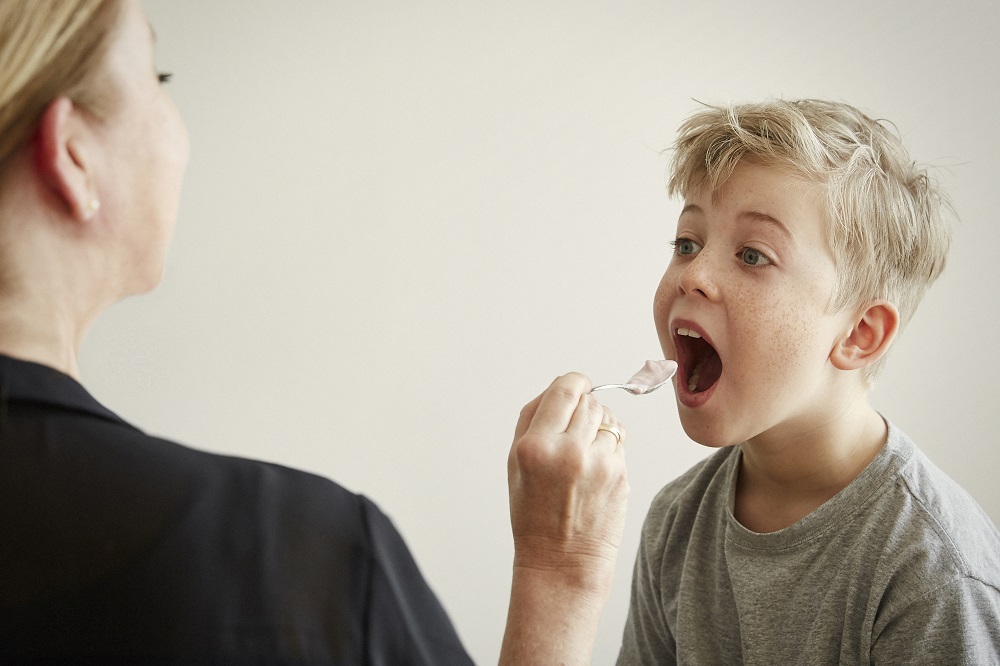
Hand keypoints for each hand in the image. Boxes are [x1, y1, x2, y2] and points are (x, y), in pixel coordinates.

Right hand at [508, 372, 628, 597]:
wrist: (560, 562)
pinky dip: (610, 445)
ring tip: (584, 451)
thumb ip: (533, 418)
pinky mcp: (620, 476)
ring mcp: (599, 464)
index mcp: (536, 446)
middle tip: (574, 427)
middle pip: (590, 401)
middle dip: (584, 406)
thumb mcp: (514, 463)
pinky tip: (595, 468)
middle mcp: (569, 452)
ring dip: (599, 425)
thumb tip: (561, 386)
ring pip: (609, 418)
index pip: (565, 390)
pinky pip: (619, 441)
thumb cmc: (533, 512)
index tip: (577, 385)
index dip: (575, 381)